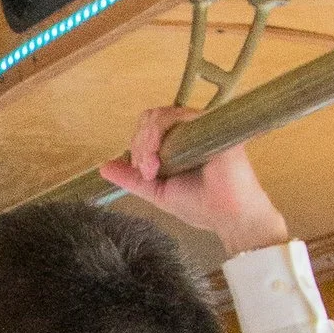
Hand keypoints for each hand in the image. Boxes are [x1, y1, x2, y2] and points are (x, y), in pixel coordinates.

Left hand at [101, 102, 292, 255]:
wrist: (230, 217)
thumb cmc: (200, 206)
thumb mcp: (157, 191)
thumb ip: (131, 179)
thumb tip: (103, 167)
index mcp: (178, 143)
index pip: (148, 128)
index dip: (137, 144)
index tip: (141, 171)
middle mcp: (190, 131)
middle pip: (151, 118)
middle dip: (138, 142)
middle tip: (144, 169)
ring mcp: (201, 126)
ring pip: (161, 115)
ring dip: (146, 140)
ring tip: (149, 166)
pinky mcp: (212, 126)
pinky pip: (179, 116)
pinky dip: (159, 133)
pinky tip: (156, 158)